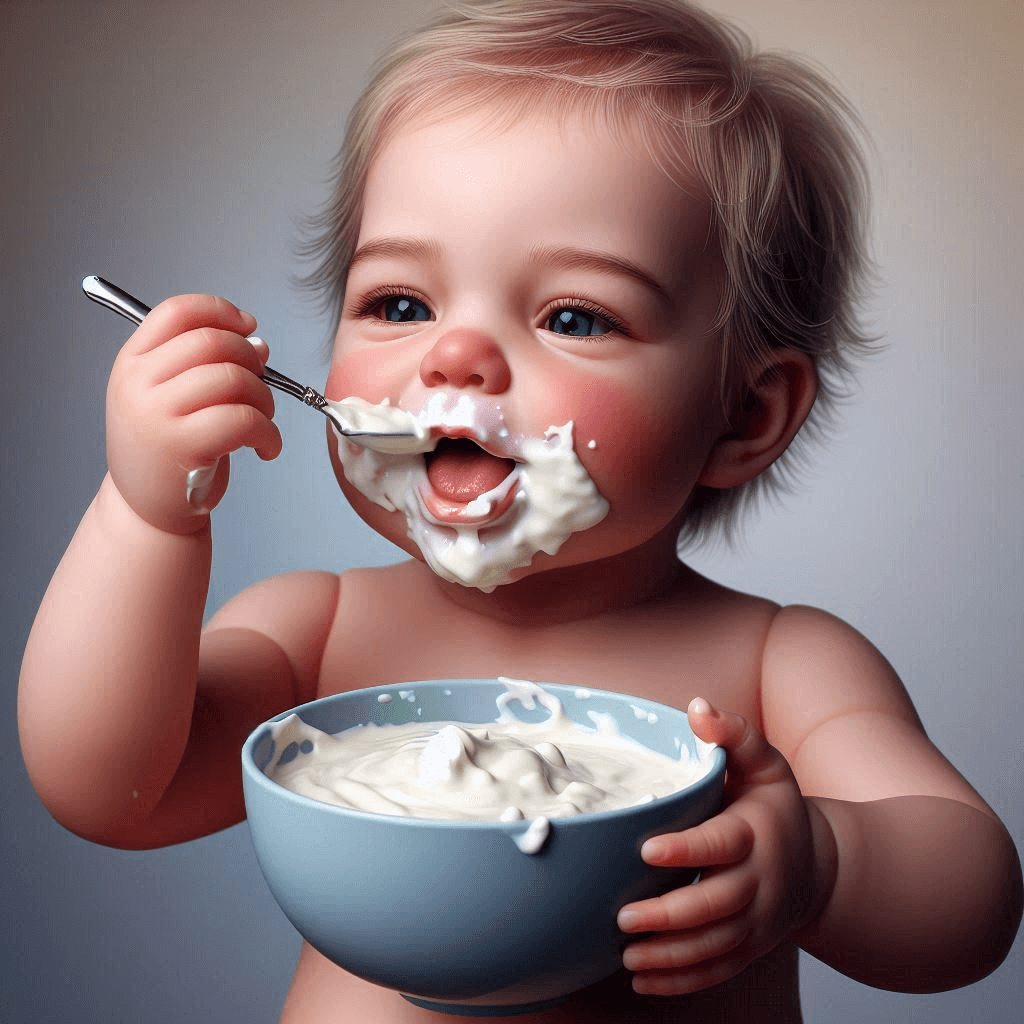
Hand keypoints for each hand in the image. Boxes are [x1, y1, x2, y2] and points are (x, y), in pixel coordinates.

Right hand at [105, 293, 281, 533]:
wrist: (147, 513)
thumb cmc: (168, 454)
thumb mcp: (172, 401)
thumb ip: (208, 366)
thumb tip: (258, 343)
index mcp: (132, 363)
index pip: (177, 312)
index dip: (221, 311)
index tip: (248, 327)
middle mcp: (138, 383)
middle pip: (212, 341)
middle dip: (251, 360)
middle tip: (261, 386)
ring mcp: (157, 413)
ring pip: (233, 379)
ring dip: (265, 398)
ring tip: (264, 420)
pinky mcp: (183, 446)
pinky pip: (244, 420)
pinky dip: (269, 433)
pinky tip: (267, 447)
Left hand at [617, 698, 832, 995]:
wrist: (818, 863)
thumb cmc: (774, 805)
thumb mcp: (763, 762)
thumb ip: (732, 734)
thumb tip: (697, 707)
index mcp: (757, 833)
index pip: (721, 844)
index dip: (686, 849)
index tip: (647, 849)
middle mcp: (760, 882)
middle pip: (717, 905)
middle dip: (670, 915)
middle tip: (624, 915)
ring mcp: (758, 922)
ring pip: (716, 946)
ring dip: (671, 955)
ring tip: (627, 953)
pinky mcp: (750, 947)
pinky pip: (718, 970)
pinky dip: (682, 980)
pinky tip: (642, 978)